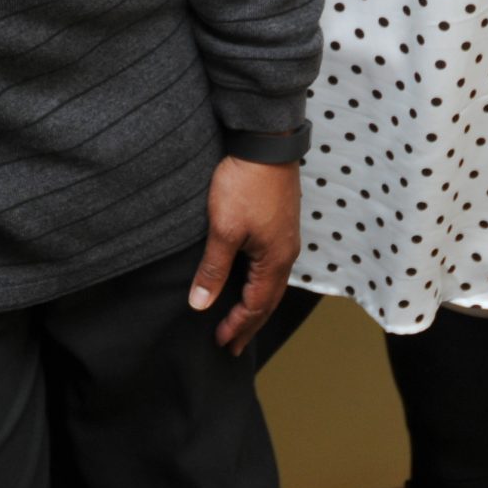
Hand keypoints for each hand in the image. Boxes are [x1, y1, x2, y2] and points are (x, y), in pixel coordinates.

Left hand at [187, 156, 298, 352]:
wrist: (265, 143)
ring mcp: (285, 238)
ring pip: (271, 283)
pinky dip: (259, 283)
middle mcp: (286, 253)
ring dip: (255, 305)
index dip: (238, 326)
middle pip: (268, 300)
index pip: (257, 306)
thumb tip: (201, 304)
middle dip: (249, 324)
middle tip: (232, 345)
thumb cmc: (245, 184)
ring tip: (240, 320)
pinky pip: (271, 265)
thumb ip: (213, 269)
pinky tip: (248, 281)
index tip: (221, 343)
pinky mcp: (280, 224)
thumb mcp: (223, 230)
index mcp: (275, 261)